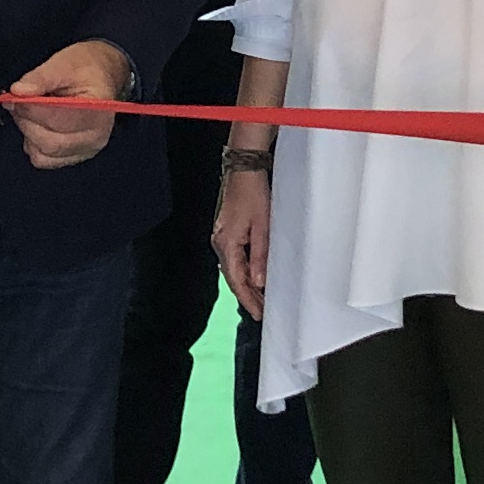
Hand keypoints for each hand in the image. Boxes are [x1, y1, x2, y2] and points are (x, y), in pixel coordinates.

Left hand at [1, 39, 131, 169]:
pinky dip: (34, 144)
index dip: (31, 110)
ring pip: (44, 155)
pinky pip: (45, 160)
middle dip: (26, 122)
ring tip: (29, 112)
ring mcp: (86, 150)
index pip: (58, 119)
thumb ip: (40, 77)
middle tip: (16, 103)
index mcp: (97, 110)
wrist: (101, 74)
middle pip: (50, 142)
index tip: (14, 97)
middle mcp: (95, 136)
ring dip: (28, 133)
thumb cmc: (86, 67)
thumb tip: (18, 91)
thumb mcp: (64, 63)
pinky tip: (37, 125)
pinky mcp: (75, 157)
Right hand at [212, 165, 271, 314]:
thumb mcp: (263, 226)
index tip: (259, 314)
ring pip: (233, 268)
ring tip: (261, 298)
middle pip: (233, 277)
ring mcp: (221, 236)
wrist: (244, 169)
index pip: (237, 281)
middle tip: (263, 311)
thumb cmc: (253, 193)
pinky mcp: (227, 231)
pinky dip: (244, 270)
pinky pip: (234, 258)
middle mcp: (220, 242)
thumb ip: (260, 256)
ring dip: (246, 284)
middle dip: (248, 296)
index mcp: (227, 243)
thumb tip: (259, 282)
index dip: (248, 300)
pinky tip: (254, 276)